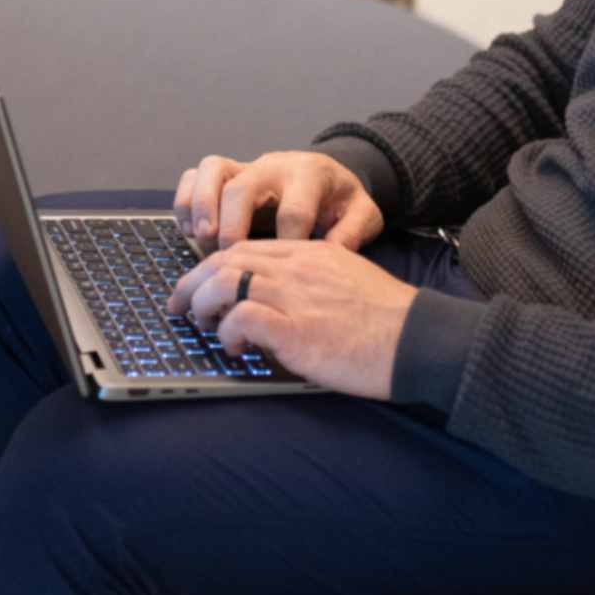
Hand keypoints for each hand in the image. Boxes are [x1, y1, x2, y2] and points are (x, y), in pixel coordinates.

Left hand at [165, 240, 417, 399]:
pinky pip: (242, 318)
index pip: (245, 248)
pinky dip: (227, 332)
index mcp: (309, 252)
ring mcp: (295, 296)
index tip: (195, 285)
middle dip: (192, 282)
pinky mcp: (296, 329)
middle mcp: (297, 267)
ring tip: (202, 325)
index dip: (211, 265)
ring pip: (225, 282)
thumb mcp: (345, 280)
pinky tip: (235, 347)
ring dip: (202, 305)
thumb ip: (310, 280)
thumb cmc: (387, 320)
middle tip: (177, 306)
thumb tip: (274, 298)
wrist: (417, 340)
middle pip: (226, 260)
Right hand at [174, 150, 383, 250]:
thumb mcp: (362, 213)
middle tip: (229, 254)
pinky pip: (194, 175)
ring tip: (201, 237)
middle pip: (244, 186)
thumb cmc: (340, 201)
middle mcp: (273, 166)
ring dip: (201, 205)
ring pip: (213, 170)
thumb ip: (354, 232)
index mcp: (309, 175)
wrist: (328, 176)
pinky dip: (185, 200)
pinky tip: (188, 231)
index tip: (285, 267)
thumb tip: (333, 252)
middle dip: (233, 222)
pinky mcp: (226, 174)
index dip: (287, 240)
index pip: (294, 208)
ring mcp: (245, 167)